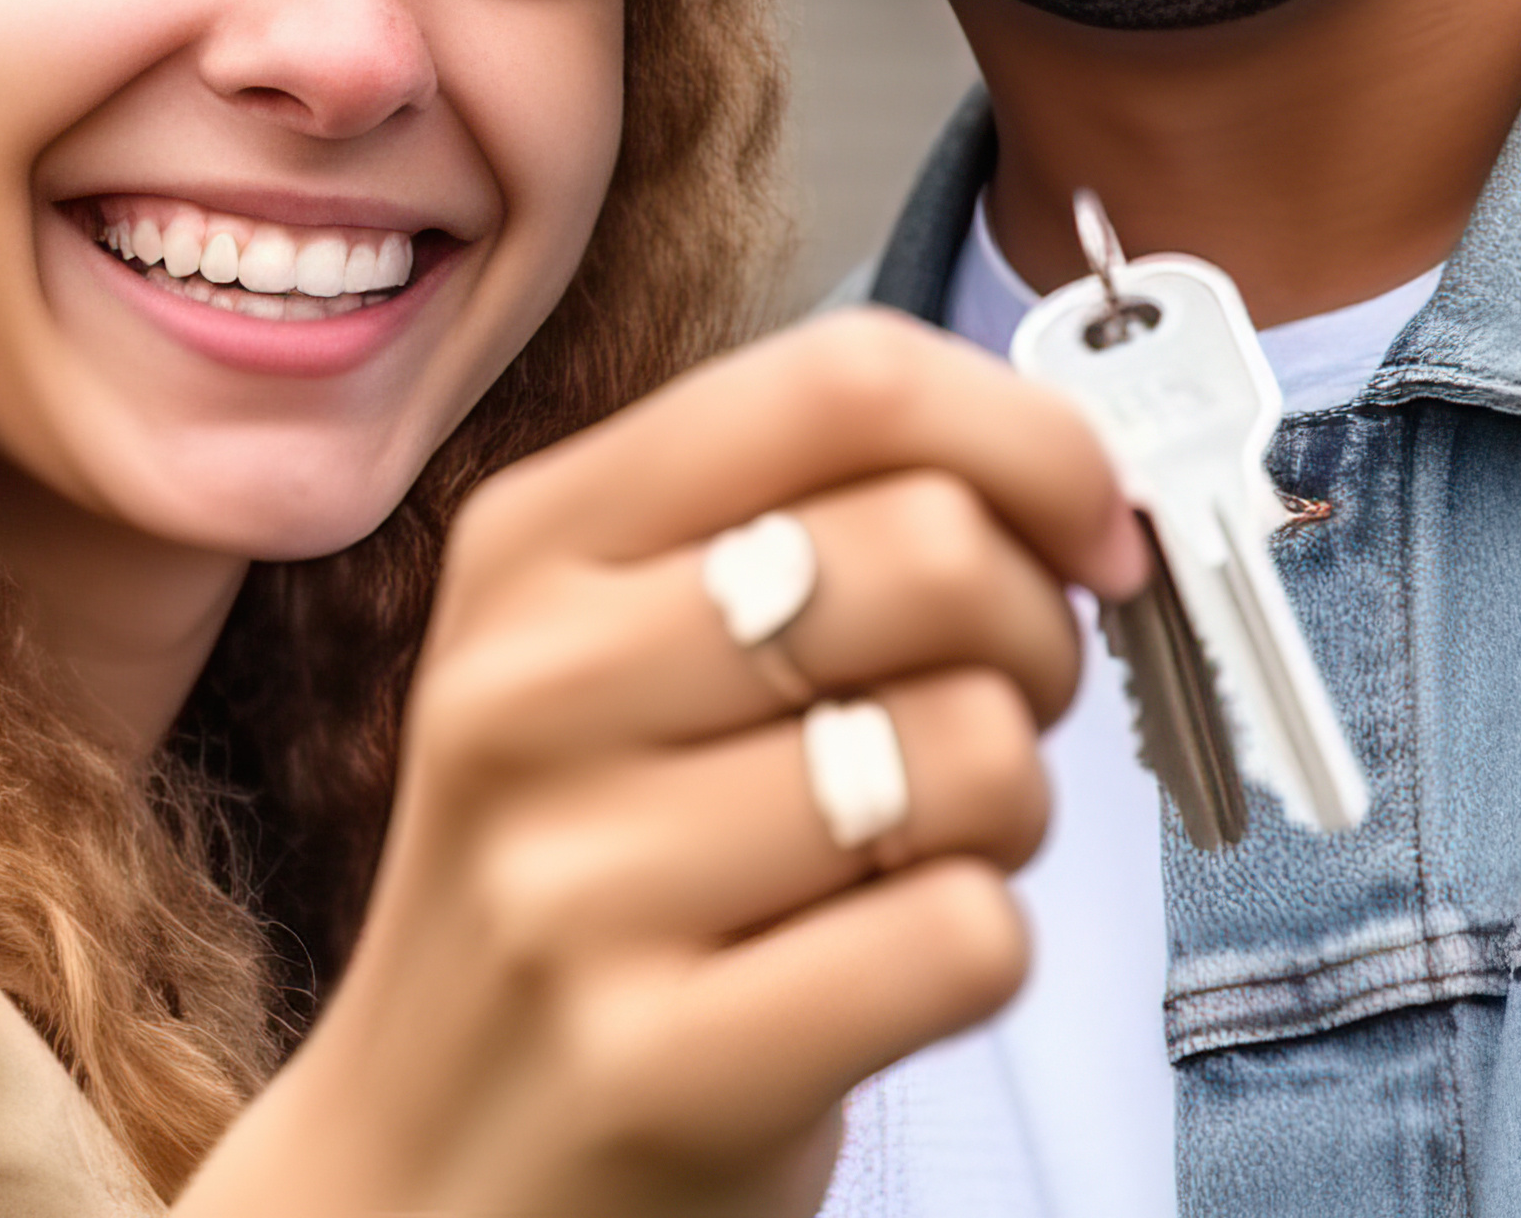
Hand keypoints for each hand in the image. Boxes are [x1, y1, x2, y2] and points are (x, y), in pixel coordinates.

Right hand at [184, 311, 1144, 1217]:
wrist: (432, 1174)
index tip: (1089, 525)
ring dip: (1008, 813)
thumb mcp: (620, 659)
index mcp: (531, 543)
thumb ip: (808, 526)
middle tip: (990, 716)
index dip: (1027, 437)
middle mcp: (533, 688)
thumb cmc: (590, 889)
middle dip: (1036, 639)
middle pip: (932, 551)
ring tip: (911, 857)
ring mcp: (581, 883)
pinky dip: (981, 953)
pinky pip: (965, 937)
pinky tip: (878, 972)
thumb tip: (1081, 481)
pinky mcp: (662, 1062)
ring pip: (972, 750)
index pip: (842, 381)